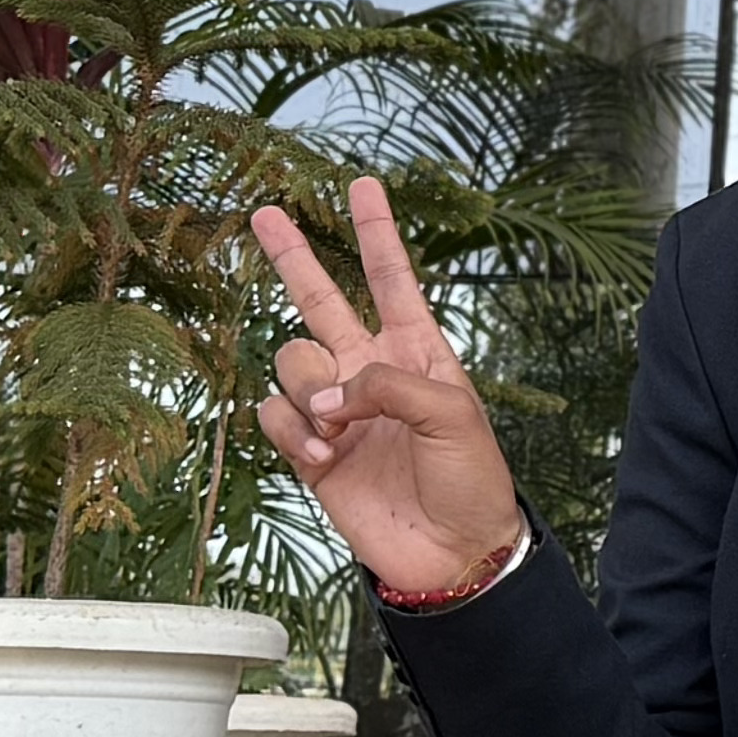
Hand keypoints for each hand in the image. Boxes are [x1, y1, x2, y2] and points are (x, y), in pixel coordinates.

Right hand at [248, 179, 528, 601]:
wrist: (452, 552)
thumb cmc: (471, 479)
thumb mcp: (452, 414)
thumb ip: (387, 383)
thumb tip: (326, 392)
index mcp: (417, 351)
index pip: (392, 279)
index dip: (377, 232)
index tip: (362, 184)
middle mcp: (371, 371)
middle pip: (320, 300)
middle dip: (293, 257)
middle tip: (266, 214)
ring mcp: (337, 410)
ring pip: (291, 362)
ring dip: (305, 390)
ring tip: (336, 430)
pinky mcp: (311, 451)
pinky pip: (276, 416)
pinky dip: (292, 431)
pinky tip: (323, 456)